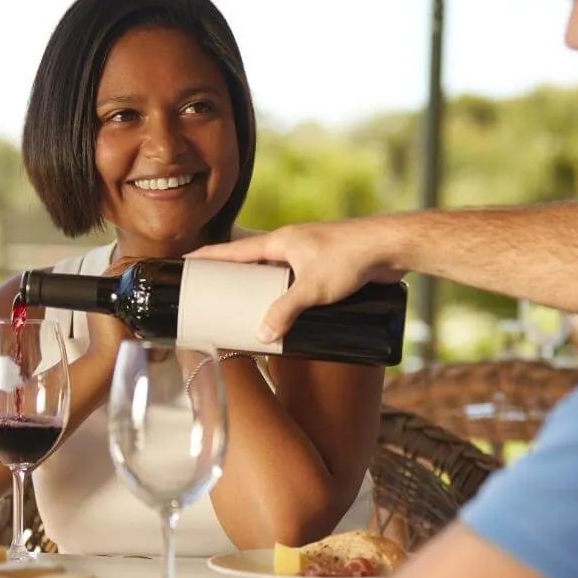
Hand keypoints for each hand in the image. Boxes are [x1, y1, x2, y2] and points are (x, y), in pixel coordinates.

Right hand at [186, 219, 405, 342]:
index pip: (234, 249)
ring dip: (261, 287)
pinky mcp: (326, 265)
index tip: (186, 263)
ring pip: (276, 271)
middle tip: (214, 294)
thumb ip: (285, 311)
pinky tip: (287, 310)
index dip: (209, 257)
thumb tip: (262, 335)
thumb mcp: (312, 288)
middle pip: (252, 260)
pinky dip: (285, 292)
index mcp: (280, 241)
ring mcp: (310, 253)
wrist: (390, 246)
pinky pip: (296, 279)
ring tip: (246, 308)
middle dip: (232, 276)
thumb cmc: (351, 259)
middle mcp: (292, 244)